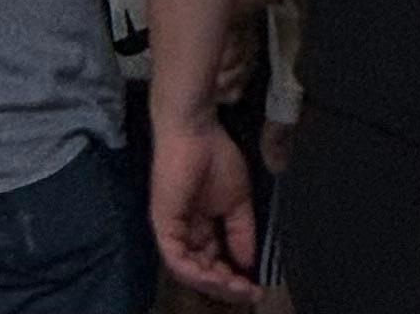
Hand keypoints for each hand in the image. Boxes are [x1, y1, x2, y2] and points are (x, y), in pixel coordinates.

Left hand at [151, 116, 259, 301]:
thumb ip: (241, 235)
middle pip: (202, 272)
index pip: (214, 263)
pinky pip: (176, 260)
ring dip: (215, 284)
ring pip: (189, 271)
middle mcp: (183, 231)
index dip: (234, 279)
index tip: (257, 287)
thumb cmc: (215, 156)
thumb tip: (247, 266)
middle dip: (226, 286)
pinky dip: (198, 274)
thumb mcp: (237, 203)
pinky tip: (219, 277)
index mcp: (199, 226)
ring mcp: (171, 228)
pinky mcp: (163, 222)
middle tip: (250, 291)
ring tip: (238, 286)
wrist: (196, 129)